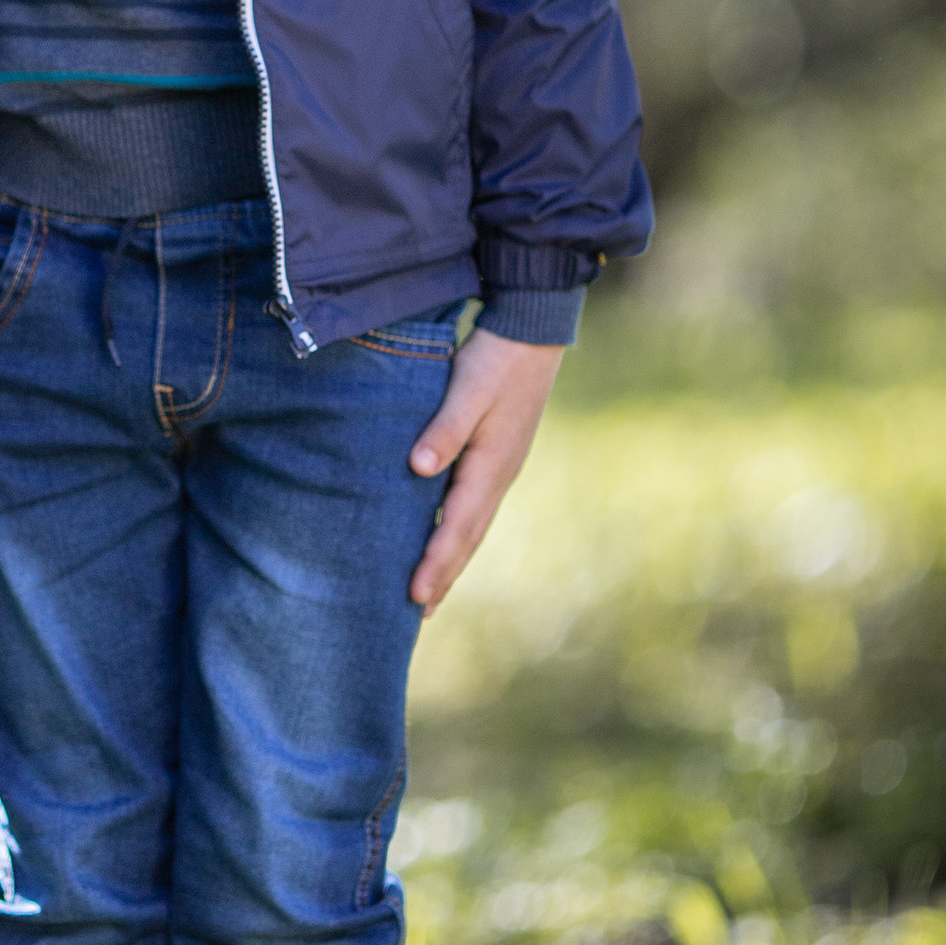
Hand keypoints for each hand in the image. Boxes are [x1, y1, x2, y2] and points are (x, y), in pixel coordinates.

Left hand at [406, 328, 563, 609]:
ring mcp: (501, 468)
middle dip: (444, 576)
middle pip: (468, 538)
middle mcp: (498, 476)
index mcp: (490, 467)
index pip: (456, 527)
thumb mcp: (466, 389)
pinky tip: (444, 536)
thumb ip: (443, 429)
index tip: (413, 597)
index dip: (435, 563)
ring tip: (431, 590)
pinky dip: (457, 531)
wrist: (532, 331)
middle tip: (418, 613)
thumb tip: (417, 469)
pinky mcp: (498, 456)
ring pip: (473, 526)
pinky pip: (474, 506)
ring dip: (452, 559)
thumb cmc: (494, 359)